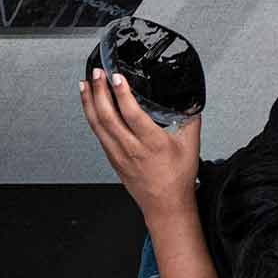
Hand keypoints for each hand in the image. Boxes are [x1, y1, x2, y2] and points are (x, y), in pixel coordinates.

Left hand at [82, 68, 204, 219]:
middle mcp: (131, 148)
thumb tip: (191, 101)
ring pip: (97, 124)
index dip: (122, 94)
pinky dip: (91, 115)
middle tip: (97, 73)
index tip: (116, 77)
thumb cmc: (177, 178)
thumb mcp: (191, 146)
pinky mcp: (111, 157)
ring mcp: (118, 153)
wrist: (165, 204)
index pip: (132, 114)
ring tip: (86, 83)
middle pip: (108, 116)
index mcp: (152, 143)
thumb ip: (190, 120)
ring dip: (90, 101)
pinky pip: (97, 133)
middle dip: (99, 91)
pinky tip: (89, 104)